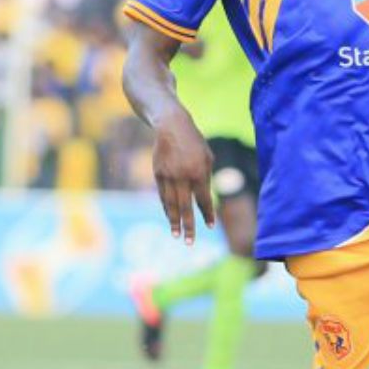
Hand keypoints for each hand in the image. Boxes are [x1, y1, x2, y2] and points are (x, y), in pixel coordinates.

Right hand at [152, 110, 215, 242]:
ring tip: (177, 235)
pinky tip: (170, 218)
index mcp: (199, 172)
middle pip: (185, 207)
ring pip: (170, 204)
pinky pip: (162, 195)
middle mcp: (182, 176)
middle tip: (189, 243)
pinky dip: (166, 208)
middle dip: (188, 226)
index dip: (207, 214)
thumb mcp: (207, 157)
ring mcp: (168, 176)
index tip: (211, 227)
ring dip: (174, 221)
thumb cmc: (194, 142)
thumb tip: (204, 198)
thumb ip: (206, 178)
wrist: (171, 125)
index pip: (204, 199)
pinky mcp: (157, 174)